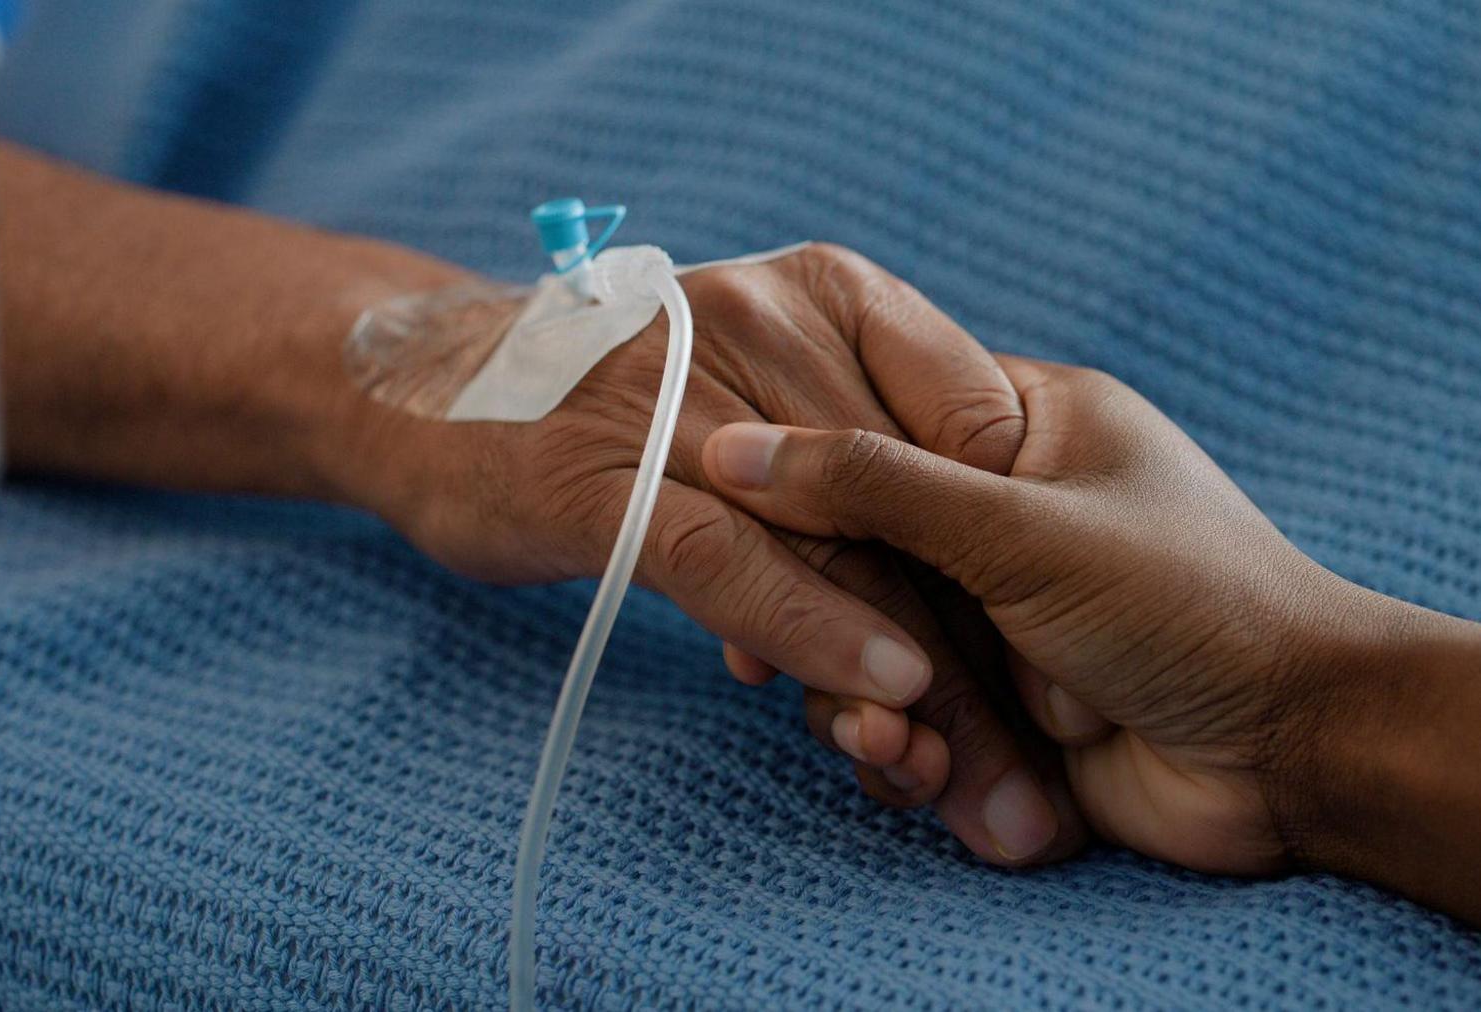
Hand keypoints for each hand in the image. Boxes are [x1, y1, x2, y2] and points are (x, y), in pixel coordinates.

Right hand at [0, 142, 1082, 863]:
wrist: (442, 391)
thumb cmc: (634, 406)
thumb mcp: (771, 398)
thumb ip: (870, 456)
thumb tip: (973, 567)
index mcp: (835, 293)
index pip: (968, 419)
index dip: (1012, 542)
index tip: (1039, 648)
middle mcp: (773, 321)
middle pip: (910, 506)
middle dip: (976, 647)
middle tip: (1030, 764)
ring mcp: (686, 394)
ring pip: (835, 547)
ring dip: (914, 673)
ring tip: (973, 777)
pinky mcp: (606, 477)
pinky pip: (732, 562)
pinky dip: (811, 629)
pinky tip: (879, 693)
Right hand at [702, 354, 1384, 872]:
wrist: (1298, 755)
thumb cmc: (1189, 604)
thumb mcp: (1022, 528)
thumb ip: (875, 487)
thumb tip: (733, 449)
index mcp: (1023, 429)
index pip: (874, 420)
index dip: (802, 473)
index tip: (738, 515)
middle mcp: (1003, 518)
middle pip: (857, 551)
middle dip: (835, 625)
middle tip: (804, 669)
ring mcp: (999, 618)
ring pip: (870, 649)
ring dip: (871, 710)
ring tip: (908, 752)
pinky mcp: (1000, 708)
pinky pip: (907, 722)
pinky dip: (908, 758)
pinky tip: (936, 782)